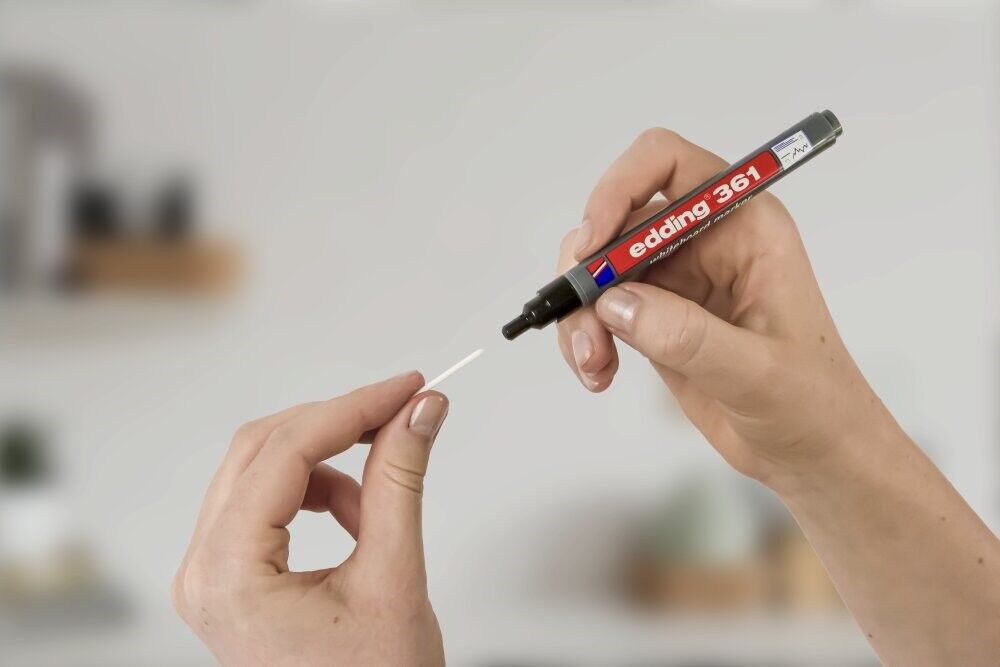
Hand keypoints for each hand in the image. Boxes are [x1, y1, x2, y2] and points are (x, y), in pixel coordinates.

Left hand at [172, 372, 447, 666]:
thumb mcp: (394, 578)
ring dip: (326, 459)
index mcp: (230, 576)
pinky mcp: (232, 576)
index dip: (351, 408)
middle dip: (336, 422)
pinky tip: (355, 511)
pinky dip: (314, 490)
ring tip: (381, 483)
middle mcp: (204, 572)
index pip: (285, 454)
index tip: (405, 388)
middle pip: (261, 449)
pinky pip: (264, 501)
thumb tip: (418, 413)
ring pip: (261, 469)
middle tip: (400, 407)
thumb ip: (401, 480)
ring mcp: (212, 575)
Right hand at [556, 128, 891, 486]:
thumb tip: (615, 304)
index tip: (593, 244)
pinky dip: (584, 336)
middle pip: (616, 219)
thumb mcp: (758, 373)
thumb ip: (688, 337)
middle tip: (586, 330)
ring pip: (598, 268)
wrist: (814, 454)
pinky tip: (598, 373)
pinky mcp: (655, 318)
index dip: (619, 187)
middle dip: (589, 273)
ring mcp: (676, 280)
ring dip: (579, 313)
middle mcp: (703, 240)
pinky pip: (598, 309)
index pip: (666, 163)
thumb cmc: (814, 404)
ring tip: (592, 364)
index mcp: (743, 224)